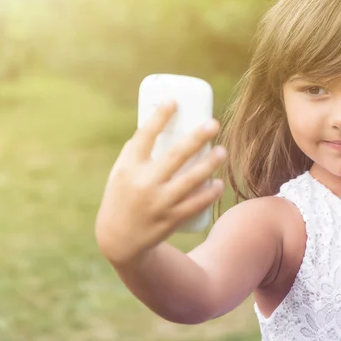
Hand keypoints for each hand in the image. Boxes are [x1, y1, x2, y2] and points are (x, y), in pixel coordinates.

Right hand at [94, 100, 225, 265]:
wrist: (118, 239)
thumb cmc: (122, 196)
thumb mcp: (121, 173)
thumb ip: (138, 152)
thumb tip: (162, 125)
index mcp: (129, 168)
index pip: (144, 136)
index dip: (159, 117)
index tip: (174, 101)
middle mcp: (144, 184)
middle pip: (175, 155)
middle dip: (197, 137)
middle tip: (214, 123)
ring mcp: (159, 203)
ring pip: (191, 180)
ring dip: (210, 164)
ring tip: (222, 150)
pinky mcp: (171, 220)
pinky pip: (196, 203)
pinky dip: (209, 193)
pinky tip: (219, 183)